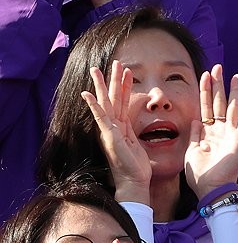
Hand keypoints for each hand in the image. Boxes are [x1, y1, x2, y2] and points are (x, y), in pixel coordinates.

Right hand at [81, 61, 151, 203]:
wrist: (133, 181)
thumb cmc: (137, 166)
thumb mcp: (139, 143)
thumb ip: (137, 130)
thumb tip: (144, 123)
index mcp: (121, 127)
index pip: (122, 101)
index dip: (125, 86)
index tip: (127, 71)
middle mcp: (113, 126)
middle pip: (112, 98)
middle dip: (113, 80)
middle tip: (113, 61)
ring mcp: (109, 130)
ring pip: (107, 103)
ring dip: (104, 85)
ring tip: (98, 69)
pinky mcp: (109, 136)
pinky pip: (101, 118)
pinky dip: (94, 106)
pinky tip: (87, 94)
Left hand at [185, 65, 237, 200]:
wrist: (210, 189)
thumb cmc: (200, 174)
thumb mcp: (191, 152)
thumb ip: (194, 135)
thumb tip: (195, 120)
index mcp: (207, 132)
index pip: (205, 106)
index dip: (204, 91)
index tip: (204, 75)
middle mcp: (220, 130)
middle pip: (219, 102)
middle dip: (218, 84)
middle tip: (218, 67)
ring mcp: (231, 134)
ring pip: (233, 107)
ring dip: (234, 91)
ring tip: (236, 75)